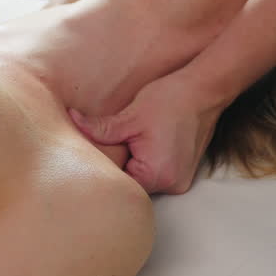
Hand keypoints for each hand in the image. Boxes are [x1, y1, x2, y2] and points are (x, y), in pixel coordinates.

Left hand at [70, 70, 224, 194]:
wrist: (205, 90)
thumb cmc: (171, 100)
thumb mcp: (131, 115)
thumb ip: (99, 128)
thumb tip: (71, 121)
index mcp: (157, 175)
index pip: (119, 186)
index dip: (103, 170)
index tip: (90, 156)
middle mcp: (172, 185)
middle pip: (132, 186)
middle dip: (118, 167)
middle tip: (108, 145)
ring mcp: (179, 180)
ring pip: (143, 180)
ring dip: (133, 164)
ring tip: (128, 141)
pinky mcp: (182, 172)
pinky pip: (156, 173)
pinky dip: (146, 161)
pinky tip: (143, 143)